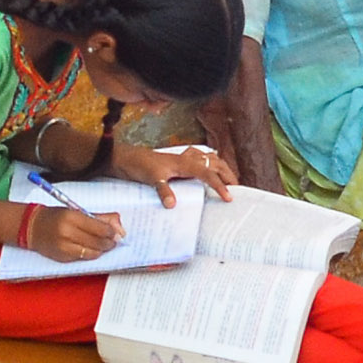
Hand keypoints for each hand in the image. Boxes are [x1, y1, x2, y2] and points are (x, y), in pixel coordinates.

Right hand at [27, 205, 124, 260]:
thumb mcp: (75, 211)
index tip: (115, 232)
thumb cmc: (55, 217)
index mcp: (71, 217)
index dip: (111, 232)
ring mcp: (64, 247)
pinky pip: (83, 258)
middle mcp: (67, 232)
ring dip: (101, 250)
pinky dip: (90, 254)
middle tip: (113, 240)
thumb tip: (118, 225)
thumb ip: (98, 217)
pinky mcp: (62, 257)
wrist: (32, 227)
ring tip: (103, 245)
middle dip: (109, 242)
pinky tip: (90, 249)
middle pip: (98, 242)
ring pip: (92, 253)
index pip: (100, 228)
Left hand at [112, 140, 235, 204]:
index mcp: (185, 163)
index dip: (220, 185)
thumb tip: (172, 204)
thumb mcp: (151, 178)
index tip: (229, 198)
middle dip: (228, 174)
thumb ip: (163, 190)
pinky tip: (208, 169)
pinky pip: (199, 158)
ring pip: (210, 158)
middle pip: (216, 163)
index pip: (209, 174)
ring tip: (229, 179)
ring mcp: (183, 158)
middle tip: (237, 189)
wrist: (126, 158)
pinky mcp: (178, 161)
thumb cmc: (139, 165)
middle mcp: (187, 158)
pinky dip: (208, 163)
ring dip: (221, 167)